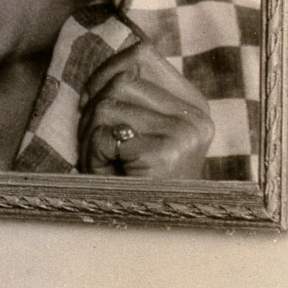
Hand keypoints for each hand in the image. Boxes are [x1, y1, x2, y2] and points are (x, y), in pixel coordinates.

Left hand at [77, 41, 214, 177]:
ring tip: (104, 162)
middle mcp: (197, 117)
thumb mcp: (138, 127)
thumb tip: (116, 58)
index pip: (140, 53)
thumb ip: (132, 90)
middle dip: (93, 111)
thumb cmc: (133, 178)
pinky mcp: (166, 154)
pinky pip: (103, 135)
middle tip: (99, 145)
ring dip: (90, 136)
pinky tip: (109, 174)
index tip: (93, 101)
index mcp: (194, 104)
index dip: (104, 72)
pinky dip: (92, 154)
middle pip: (118, 81)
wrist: (146, 234)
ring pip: (106, 106)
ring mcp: (185, 135)